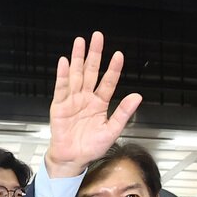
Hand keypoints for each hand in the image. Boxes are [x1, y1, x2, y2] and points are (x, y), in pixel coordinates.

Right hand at [44, 32, 143, 177]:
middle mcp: (86, 98)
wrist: (73, 159)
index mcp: (100, 103)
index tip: (118, 55)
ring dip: (78, 58)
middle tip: (97, 37)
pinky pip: (61, 88)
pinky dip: (63, 75)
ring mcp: (72, 100)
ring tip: (80, 42)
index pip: (108, 82)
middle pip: (91, 72)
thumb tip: (137, 97)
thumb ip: (123, 113)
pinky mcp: (59, 106)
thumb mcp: (111, 131)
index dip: (113, 69)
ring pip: (76, 75)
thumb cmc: (91, 147)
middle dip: (94, 54)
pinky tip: (65, 62)